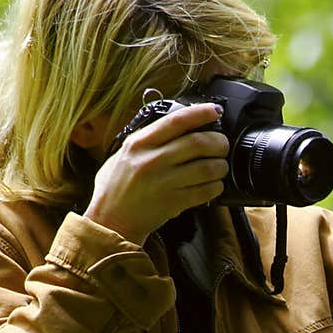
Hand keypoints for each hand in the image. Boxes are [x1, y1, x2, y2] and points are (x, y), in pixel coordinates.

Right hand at [82, 103, 229, 246]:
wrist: (110, 220)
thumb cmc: (115, 187)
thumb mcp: (123, 153)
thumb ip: (147, 139)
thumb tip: (177, 126)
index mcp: (140, 143)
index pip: (176, 121)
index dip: (200, 113)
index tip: (215, 111)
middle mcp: (153, 160)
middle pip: (198, 143)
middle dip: (218, 142)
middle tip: (222, 145)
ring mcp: (164, 182)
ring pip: (207, 168)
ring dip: (220, 166)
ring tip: (220, 166)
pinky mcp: (173, 203)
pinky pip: (205, 191)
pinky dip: (216, 187)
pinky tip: (214, 185)